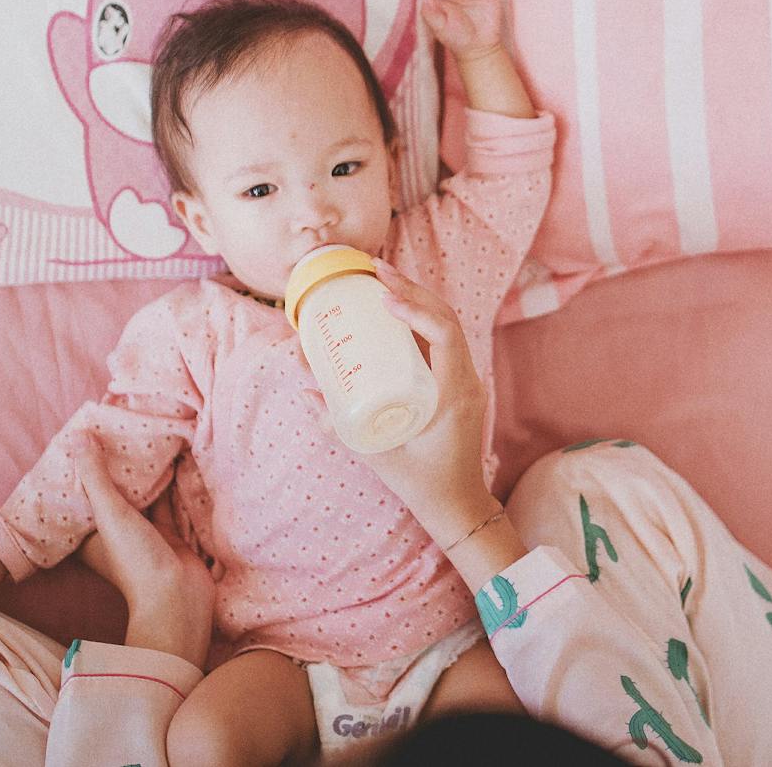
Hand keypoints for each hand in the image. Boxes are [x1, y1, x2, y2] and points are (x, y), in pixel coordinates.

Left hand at [70, 433, 214, 665]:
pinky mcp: (169, 533)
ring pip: (141, 496)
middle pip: (111, 494)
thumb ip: (97, 477)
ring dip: (143, 472)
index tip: (80, 440)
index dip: (79, 472)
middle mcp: (114, 534)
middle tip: (116, 430)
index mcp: (90, 536)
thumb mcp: (110, 515)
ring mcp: (143, 533)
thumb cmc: (135, 561)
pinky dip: (169, 482)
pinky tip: (173, 456)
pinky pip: (167, 501)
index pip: (80, 498)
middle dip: (114, 466)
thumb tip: (79, 436)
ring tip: (144, 436)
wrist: (178, 597)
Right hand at [334, 262, 499, 542]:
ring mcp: (465, 378)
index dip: (416, 310)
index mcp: (452, 394)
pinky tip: (396, 305)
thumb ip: (338, 424)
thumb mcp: (375, 454)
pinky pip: (443, 338)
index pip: (443, 335)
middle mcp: (465, 380)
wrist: (457, 502)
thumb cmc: (420, 482)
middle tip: (375, 269)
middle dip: (411, 289)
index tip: (385, 298)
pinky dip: (421, 317)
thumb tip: (306, 388)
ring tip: (382, 277)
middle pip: (445, 318)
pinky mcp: (458, 381)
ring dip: (417, 297)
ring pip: (446, 324)